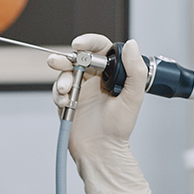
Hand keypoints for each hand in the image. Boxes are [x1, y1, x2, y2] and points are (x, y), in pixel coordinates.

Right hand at [47, 35, 151, 193]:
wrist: (101, 151)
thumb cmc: (119, 128)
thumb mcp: (133, 97)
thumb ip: (135, 70)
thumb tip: (132, 44)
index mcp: (110, 74)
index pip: (99, 49)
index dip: (88, 42)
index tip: (79, 44)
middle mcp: (94, 79)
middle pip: (77, 59)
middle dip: (65, 59)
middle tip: (58, 61)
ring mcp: (79, 90)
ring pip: (65, 74)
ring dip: (61, 79)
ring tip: (65, 90)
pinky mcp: (67, 102)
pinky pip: (57, 91)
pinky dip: (58, 94)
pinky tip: (64, 103)